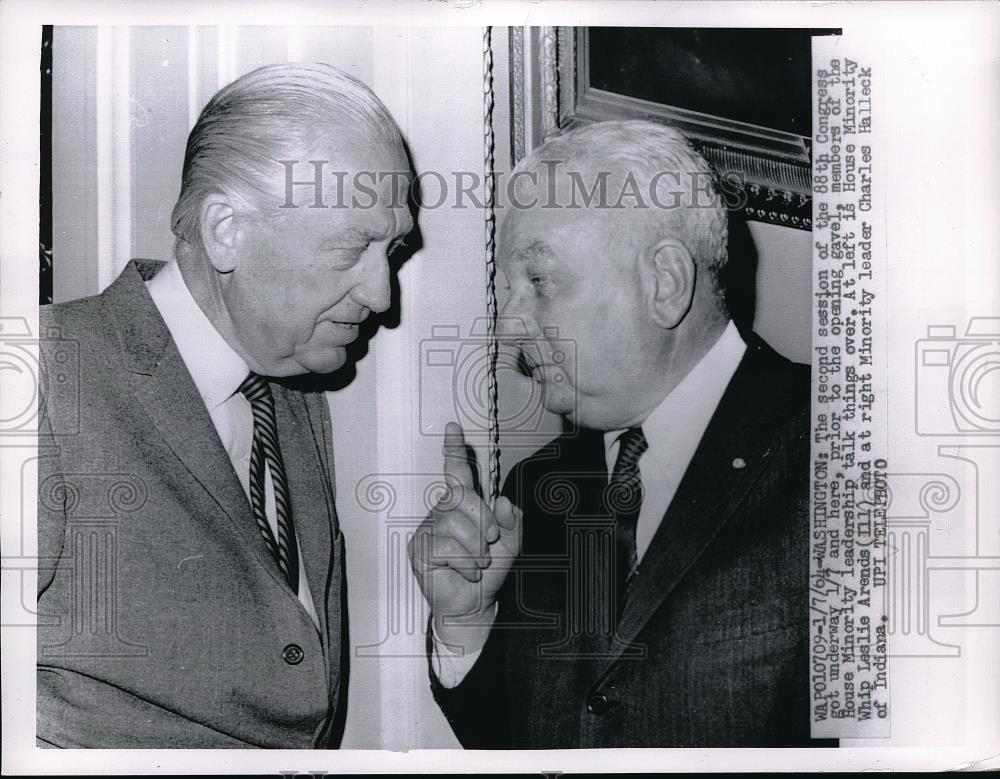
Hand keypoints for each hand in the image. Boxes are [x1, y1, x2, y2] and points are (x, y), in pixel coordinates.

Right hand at [408, 422, 521, 650]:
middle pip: (461, 499)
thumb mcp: (511, 543)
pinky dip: (463, 563)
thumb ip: (512, 521)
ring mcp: (427, 530)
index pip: (456, 471)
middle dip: (483, 522)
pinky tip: (465, 572)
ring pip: (453, 525)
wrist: (475, 602)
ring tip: (475, 563)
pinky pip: (444, 548)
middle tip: (489, 544)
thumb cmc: (489, 569)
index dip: (454, 450)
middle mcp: (441, 511)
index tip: (453, 428)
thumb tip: (504, 502)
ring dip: (474, 549)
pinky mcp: (419, 550)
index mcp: (463, 504)